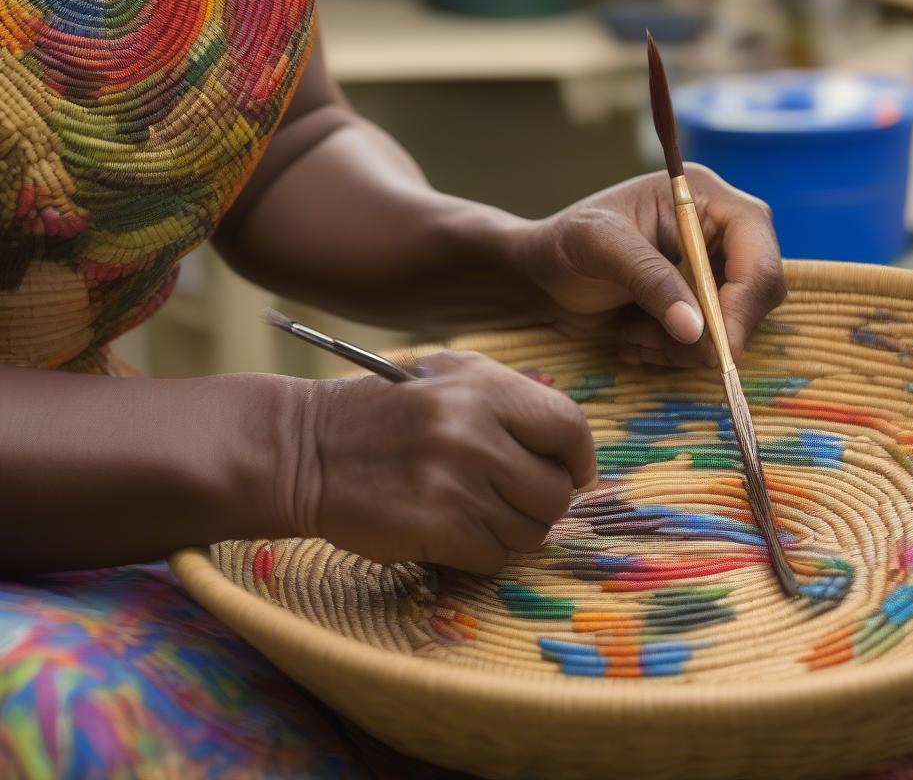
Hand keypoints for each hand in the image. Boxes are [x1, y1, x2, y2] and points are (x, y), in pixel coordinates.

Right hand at [285, 352, 596, 572]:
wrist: (310, 450)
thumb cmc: (386, 411)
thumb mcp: (449, 377)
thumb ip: (511, 400)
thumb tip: (571, 445)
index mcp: (485, 387)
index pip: (569, 427)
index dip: (578, 457)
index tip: (572, 471)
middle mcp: (476, 432)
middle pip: (556, 490)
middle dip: (542, 500)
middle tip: (510, 495)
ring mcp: (457, 481)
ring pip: (531, 531)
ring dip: (511, 529)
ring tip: (476, 510)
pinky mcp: (436, 527)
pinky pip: (496, 558)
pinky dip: (483, 553)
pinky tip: (454, 530)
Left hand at [515, 166, 785, 366]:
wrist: (542, 275)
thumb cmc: (565, 245)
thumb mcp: (600, 248)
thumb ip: (649, 280)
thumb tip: (699, 330)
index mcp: (701, 198)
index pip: (755, 242)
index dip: (747, 295)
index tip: (722, 343)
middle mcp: (718, 232)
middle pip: (759, 288)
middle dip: (713, 327)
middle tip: (658, 342)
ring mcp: (712, 273)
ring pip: (735, 326)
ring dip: (682, 345)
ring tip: (631, 335)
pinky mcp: (700, 308)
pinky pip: (710, 345)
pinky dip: (673, 354)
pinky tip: (633, 340)